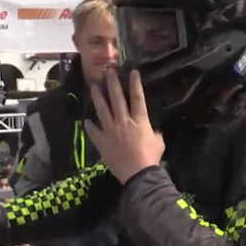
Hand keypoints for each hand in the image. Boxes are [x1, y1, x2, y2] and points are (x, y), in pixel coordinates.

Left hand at [85, 69, 164, 184]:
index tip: (132, 71)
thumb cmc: (150, 158)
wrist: (138, 174)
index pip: (137, 97)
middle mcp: (123, 121)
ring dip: (98, 96)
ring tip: (94, 85)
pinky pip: (93, 131)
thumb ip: (154, 133)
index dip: (135, 83)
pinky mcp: (102, 141)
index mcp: (139, 121)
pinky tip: (86, 120)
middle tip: (108, 70)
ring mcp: (110, 130)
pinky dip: (89, 126)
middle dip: (113, 82)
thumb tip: (153, 131)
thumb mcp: (159, 142)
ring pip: (102, 109)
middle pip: (117, 98)